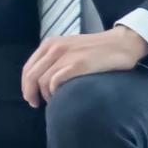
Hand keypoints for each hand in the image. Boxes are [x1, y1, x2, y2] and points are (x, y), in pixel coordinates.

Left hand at [20, 27, 147, 106]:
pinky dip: (54, 93)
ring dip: (45, 95)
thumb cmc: (97, 50)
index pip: (28, 68)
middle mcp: (54, 48)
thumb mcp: (70, 48)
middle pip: (31, 76)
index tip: (30, 97)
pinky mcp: (78, 64)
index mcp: (50, 44)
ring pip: (42, 81)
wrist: (122, 43)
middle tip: (35, 104)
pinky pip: (56, 82)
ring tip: (53, 102)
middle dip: (30, 93)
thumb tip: (41, 80)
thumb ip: (55, 59)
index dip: (26, 85)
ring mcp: (66, 56)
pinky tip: (61, 97)